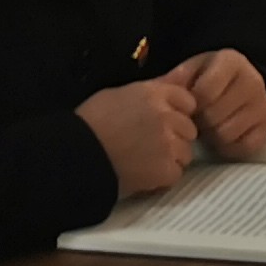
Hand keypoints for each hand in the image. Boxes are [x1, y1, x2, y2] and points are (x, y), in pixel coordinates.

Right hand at [77, 76, 198, 195]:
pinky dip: (163, 177)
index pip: (188, 101)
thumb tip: (171, 88)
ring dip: (171, 158)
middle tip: (152, 144)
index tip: (165, 121)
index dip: (178, 112)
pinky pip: (176, 173)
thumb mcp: (117, 95)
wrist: (76, 155)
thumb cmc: (89, 123)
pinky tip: (144, 174)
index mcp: (155, 94)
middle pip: (189, 129)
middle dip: (176, 136)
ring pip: (186, 153)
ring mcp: (169, 144)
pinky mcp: (166, 169)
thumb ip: (148, 93)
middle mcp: (167, 116)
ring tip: (146, 161)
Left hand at [175, 48, 265, 159]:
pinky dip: (230, 148)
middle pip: (215, 115)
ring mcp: (264, 104)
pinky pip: (244, 147)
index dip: (191, 104)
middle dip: (202, 121)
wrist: (232, 90)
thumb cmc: (203, 82)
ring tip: (211, 126)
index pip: (204, 92)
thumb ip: (172, 83)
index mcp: (231, 61)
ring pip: (227, 133)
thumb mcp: (187, 75)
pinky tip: (224, 138)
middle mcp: (253, 79)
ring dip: (213, 136)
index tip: (189, 104)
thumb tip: (161, 95)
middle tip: (200, 118)